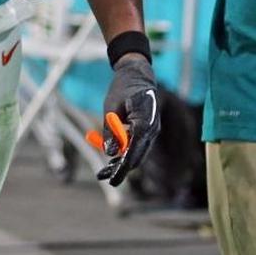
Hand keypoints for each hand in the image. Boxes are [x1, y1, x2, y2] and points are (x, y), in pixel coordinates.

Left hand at [96, 53, 159, 185]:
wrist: (136, 74)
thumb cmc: (123, 87)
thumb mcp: (111, 107)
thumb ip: (111, 131)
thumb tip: (110, 153)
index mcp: (145, 120)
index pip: (134, 150)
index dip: (123, 168)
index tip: (113, 180)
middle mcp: (153, 128)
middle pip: (138, 156)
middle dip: (121, 168)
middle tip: (102, 176)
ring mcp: (152, 130)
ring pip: (138, 153)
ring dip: (122, 163)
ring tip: (103, 172)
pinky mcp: (148, 130)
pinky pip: (137, 146)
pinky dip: (125, 153)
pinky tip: (112, 160)